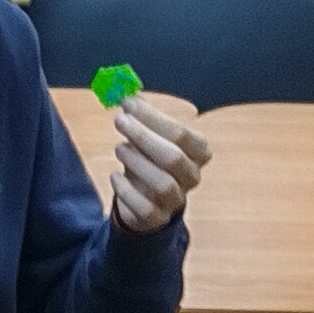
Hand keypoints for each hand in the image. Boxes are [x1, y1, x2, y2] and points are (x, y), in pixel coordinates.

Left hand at [108, 90, 210, 235]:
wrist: (148, 202)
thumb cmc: (150, 160)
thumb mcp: (150, 136)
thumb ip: (142, 116)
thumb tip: (127, 94)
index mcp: (198, 152)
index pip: (181, 133)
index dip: (153, 117)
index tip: (129, 104)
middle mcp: (192, 176)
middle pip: (172, 157)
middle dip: (143, 136)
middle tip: (120, 121)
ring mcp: (175, 200)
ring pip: (161, 183)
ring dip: (136, 162)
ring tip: (119, 148)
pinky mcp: (156, 218)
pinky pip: (143, 205)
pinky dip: (125, 189)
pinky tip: (115, 176)